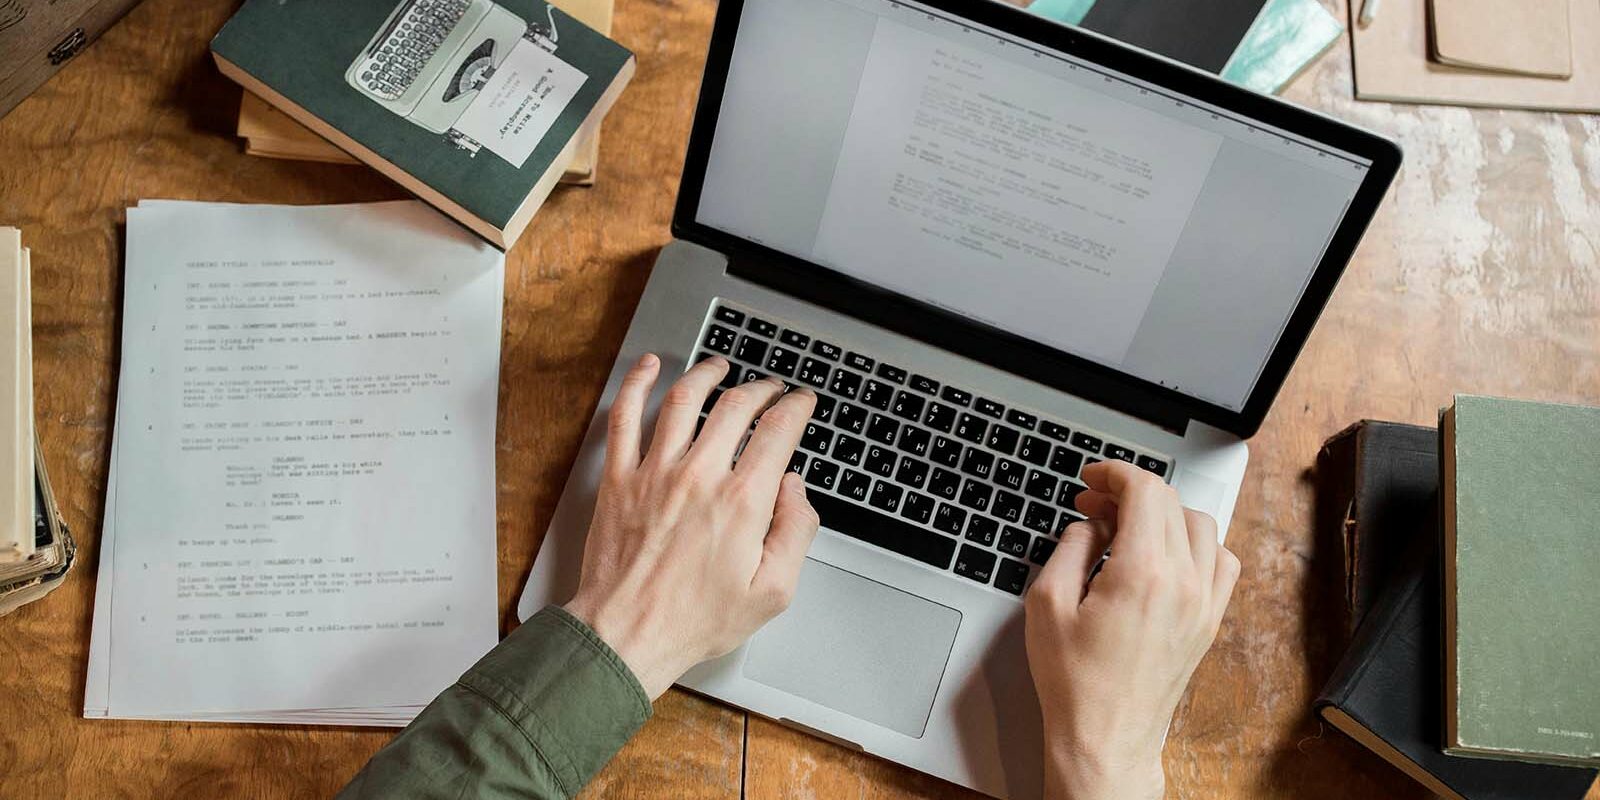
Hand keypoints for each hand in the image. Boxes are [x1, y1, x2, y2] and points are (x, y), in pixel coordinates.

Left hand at [564, 354, 820, 699]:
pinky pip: (624, 417)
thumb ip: (795, 533)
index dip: (796, 408)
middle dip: (761, 389)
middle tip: (769, 389)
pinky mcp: (620, 480)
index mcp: (742, 502)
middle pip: (736, 406)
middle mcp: (699, 477)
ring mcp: (655, 473)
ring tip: (720, 367)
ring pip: (683, 400)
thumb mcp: (773, 592)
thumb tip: (795, 489)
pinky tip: (648, 367)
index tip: (801, 403)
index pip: (778, 431)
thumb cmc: (695, 620)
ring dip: (707, 374)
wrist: (627, 635)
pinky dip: (636, 384)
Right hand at [1024, 461, 1239, 799]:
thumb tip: (1090, 523)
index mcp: (1142, 574)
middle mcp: (1183, 583)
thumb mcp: (1048, 603)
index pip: (1145, 492)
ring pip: (1201, 526)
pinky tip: (1165, 554)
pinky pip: (1220, 561)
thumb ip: (1070, 548)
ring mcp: (1203, 603)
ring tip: (1126, 527)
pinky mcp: (1209, 621)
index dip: (1115, 473)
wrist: (1106, 738)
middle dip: (1129, 492)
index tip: (1092, 479)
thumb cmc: (1075, 683)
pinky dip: (1196, 544)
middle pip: (1171, 503)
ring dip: (1164, 514)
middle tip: (1094, 504)